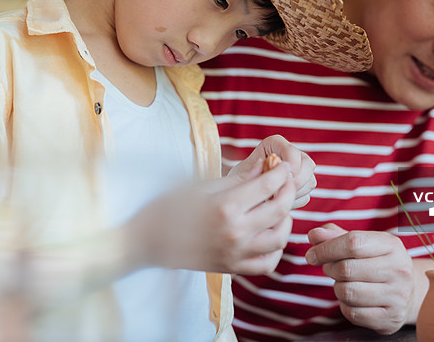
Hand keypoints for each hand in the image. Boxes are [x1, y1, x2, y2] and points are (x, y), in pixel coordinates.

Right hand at [129, 162, 295, 275]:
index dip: (280, 172)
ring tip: (279, 206)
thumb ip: (238, 179)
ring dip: (286, 219)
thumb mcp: (202, 185)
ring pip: (279, 238)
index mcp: (225, 207)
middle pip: (280, 209)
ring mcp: (235, 254)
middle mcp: (235, 232)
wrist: (146, 242)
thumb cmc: (169, 207)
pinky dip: (275, 248)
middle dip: (288, 189)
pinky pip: (267, 263)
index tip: (282, 165)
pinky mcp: (232, 268)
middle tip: (285, 180)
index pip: (268, 185)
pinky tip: (270, 233)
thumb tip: (265, 166)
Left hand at [228, 135, 315, 207]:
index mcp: (274, 144)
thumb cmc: (237, 182)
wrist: (239, 197)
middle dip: (297, 181)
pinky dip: (295, 202)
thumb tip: (266, 167)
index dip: (291, 163)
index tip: (283, 177)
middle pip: (308, 164)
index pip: (291, 150)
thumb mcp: (241, 175)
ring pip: (310, 181)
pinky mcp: (301, 187)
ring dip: (296, 193)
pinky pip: (306, 196)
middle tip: (281, 192)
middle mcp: (290, 154)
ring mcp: (299, 171)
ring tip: (276, 199)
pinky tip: (279, 204)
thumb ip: (255, 172)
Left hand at [305, 224, 413, 334]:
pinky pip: (353, 313)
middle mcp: (399, 270)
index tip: (311, 255)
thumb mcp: (362, 243)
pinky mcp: (391, 318)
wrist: (407, 292)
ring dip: (337, 288)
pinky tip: (353, 299)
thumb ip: (335, 236)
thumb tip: (314, 235)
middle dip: (330, 268)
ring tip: (344, 283)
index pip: (353, 243)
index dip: (326, 249)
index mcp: (391, 245)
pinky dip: (345, 306)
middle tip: (330, 268)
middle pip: (347, 269)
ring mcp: (397, 296)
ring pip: (347, 292)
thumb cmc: (377, 262)